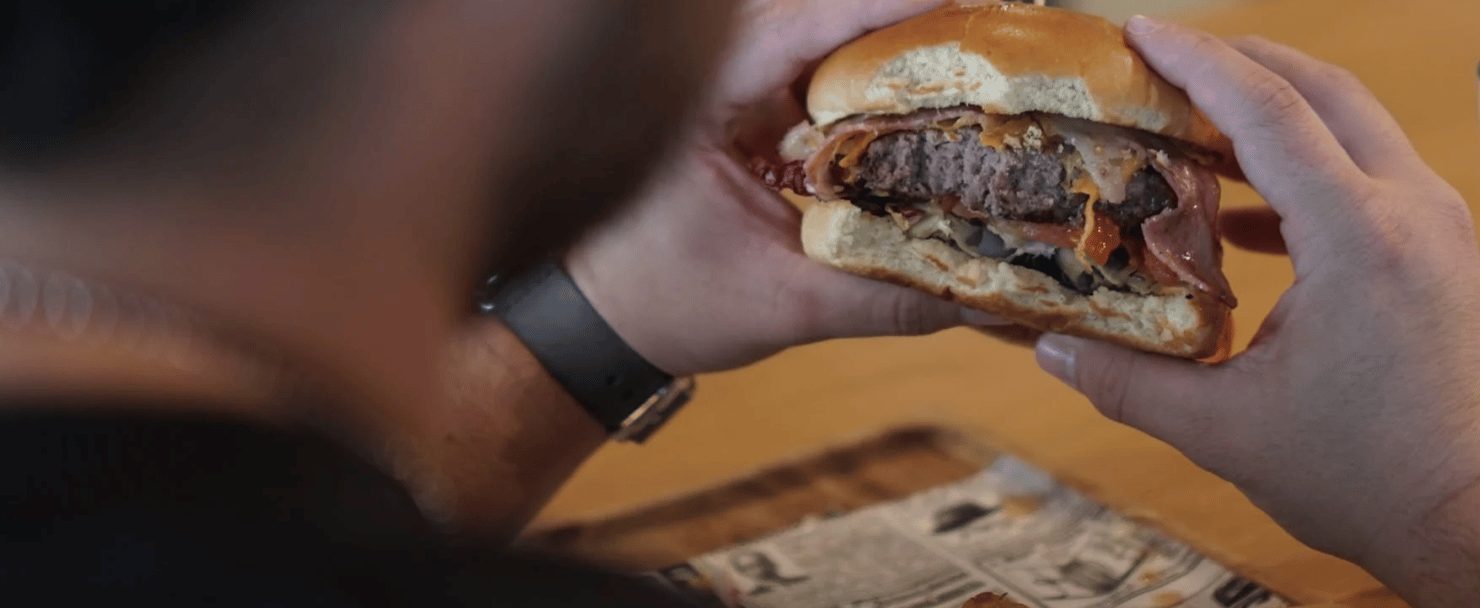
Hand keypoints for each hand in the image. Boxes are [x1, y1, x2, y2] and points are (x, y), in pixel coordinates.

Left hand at [566, 0, 1000, 376]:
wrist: (602, 324)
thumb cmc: (665, 306)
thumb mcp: (783, 307)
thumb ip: (882, 299)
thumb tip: (980, 298)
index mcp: (698, 105)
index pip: (794, 27)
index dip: (878, 5)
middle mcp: (710, 81)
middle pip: (818, 23)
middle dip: (900, 24)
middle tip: (983, 30)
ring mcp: (727, 94)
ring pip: (819, 51)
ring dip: (888, 56)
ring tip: (968, 60)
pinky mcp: (743, 115)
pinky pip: (813, 85)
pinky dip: (865, 92)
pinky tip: (921, 107)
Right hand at [1035, 17, 1479, 605]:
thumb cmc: (1373, 479)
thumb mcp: (1228, 430)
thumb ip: (1128, 382)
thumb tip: (1048, 347)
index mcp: (1362, 239)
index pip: (1270, 114)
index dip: (1198, 62)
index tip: (1141, 32)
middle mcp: (1414, 214)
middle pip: (1325, 91)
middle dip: (1241, 60)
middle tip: (1165, 55)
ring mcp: (1443, 231)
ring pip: (1356, 128)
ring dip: (1275, 114)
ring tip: (1195, 125)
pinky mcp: (1448, 259)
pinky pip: (1372, 181)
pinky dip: (1305, 174)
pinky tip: (1247, 222)